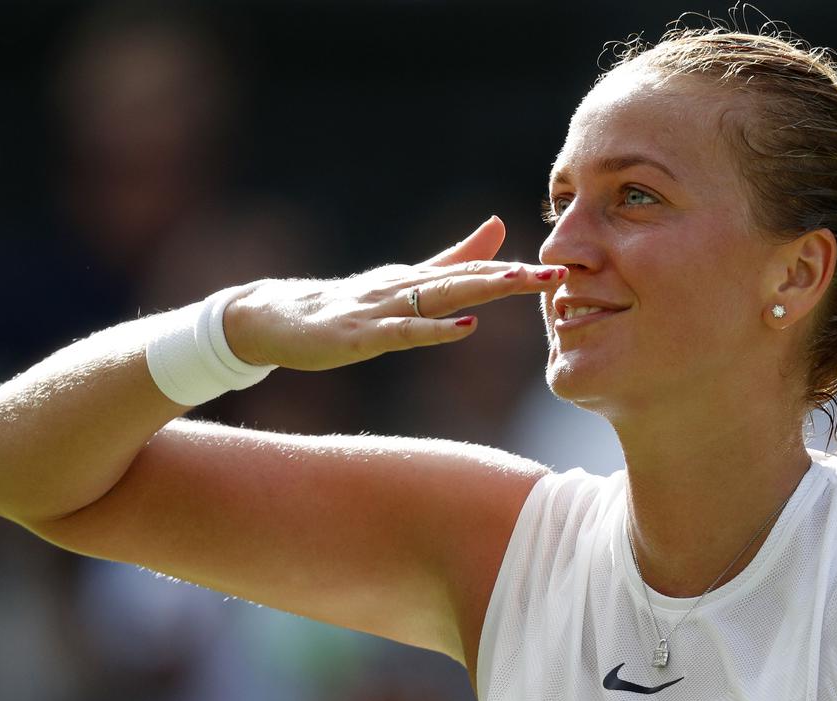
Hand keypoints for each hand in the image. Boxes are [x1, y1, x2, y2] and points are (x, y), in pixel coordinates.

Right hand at [224, 216, 564, 370]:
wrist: (274, 317)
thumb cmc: (343, 303)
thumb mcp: (404, 281)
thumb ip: (453, 259)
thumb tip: (499, 228)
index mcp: (416, 278)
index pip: (474, 273)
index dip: (517, 272)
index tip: (561, 270)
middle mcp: (403, 287)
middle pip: (466, 280)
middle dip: (513, 278)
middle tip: (557, 274)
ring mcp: (380, 310)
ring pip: (439, 297)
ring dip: (483, 291)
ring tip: (522, 285)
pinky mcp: (359, 336)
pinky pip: (403, 333)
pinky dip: (434, 330)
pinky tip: (463, 327)